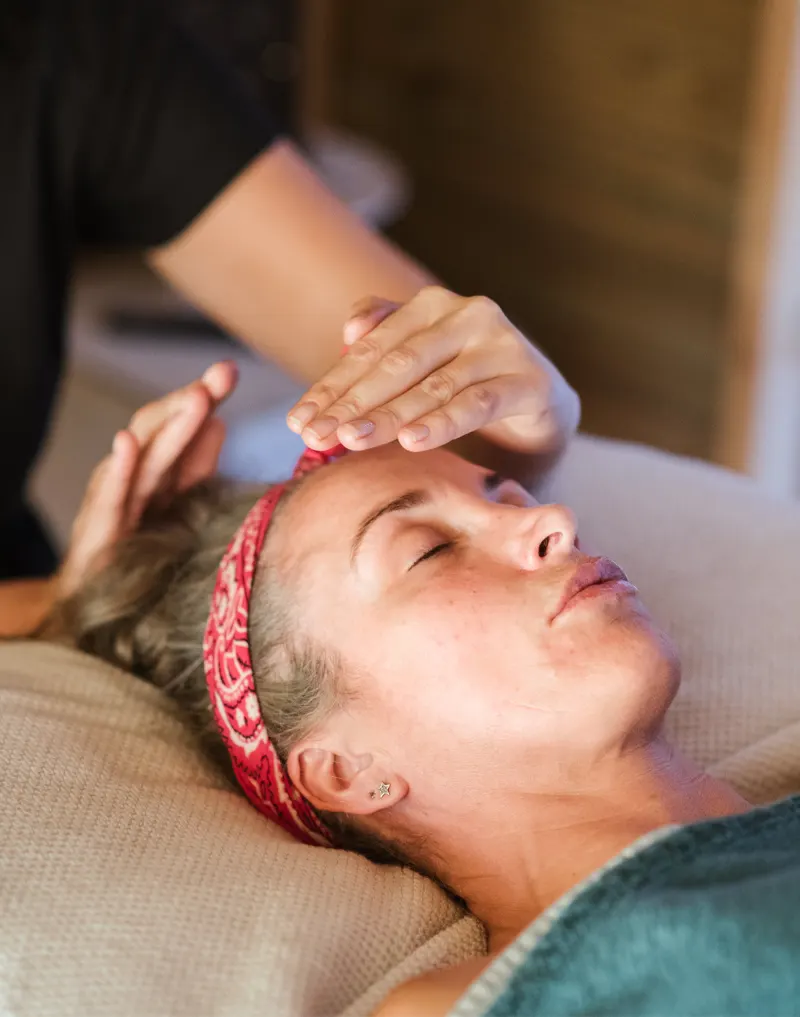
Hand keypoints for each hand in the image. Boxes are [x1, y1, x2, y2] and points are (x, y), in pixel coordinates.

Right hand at [57, 361, 236, 598]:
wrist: (94, 602)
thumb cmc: (137, 549)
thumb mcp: (177, 505)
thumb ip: (196, 466)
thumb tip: (220, 423)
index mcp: (160, 472)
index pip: (182, 427)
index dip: (205, 399)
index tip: (229, 371)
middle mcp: (136, 478)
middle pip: (164, 432)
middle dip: (192, 401)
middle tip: (221, 375)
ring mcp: (116, 500)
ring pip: (145, 457)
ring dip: (170, 425)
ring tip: (197, 398)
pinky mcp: (99, 531)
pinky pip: (110, 496)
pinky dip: (118, 468)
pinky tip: (126, 442)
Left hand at [286, 287, 579, 454]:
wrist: (539, 403)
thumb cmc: (467, 381)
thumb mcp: (422, 361)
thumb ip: (385, 338)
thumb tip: (348, 332)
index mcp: (432, 306)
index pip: (371, 350)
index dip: (331, 387)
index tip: (298, 421)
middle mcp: (468, 315)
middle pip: (397, 365)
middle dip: (351, 404)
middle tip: (315, 435)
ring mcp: (502, 346)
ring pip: (433, 386)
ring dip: (388, 416)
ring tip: (350, 440)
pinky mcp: (529, 381)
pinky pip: (477, 403)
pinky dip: (442, 422)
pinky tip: (411, 440)